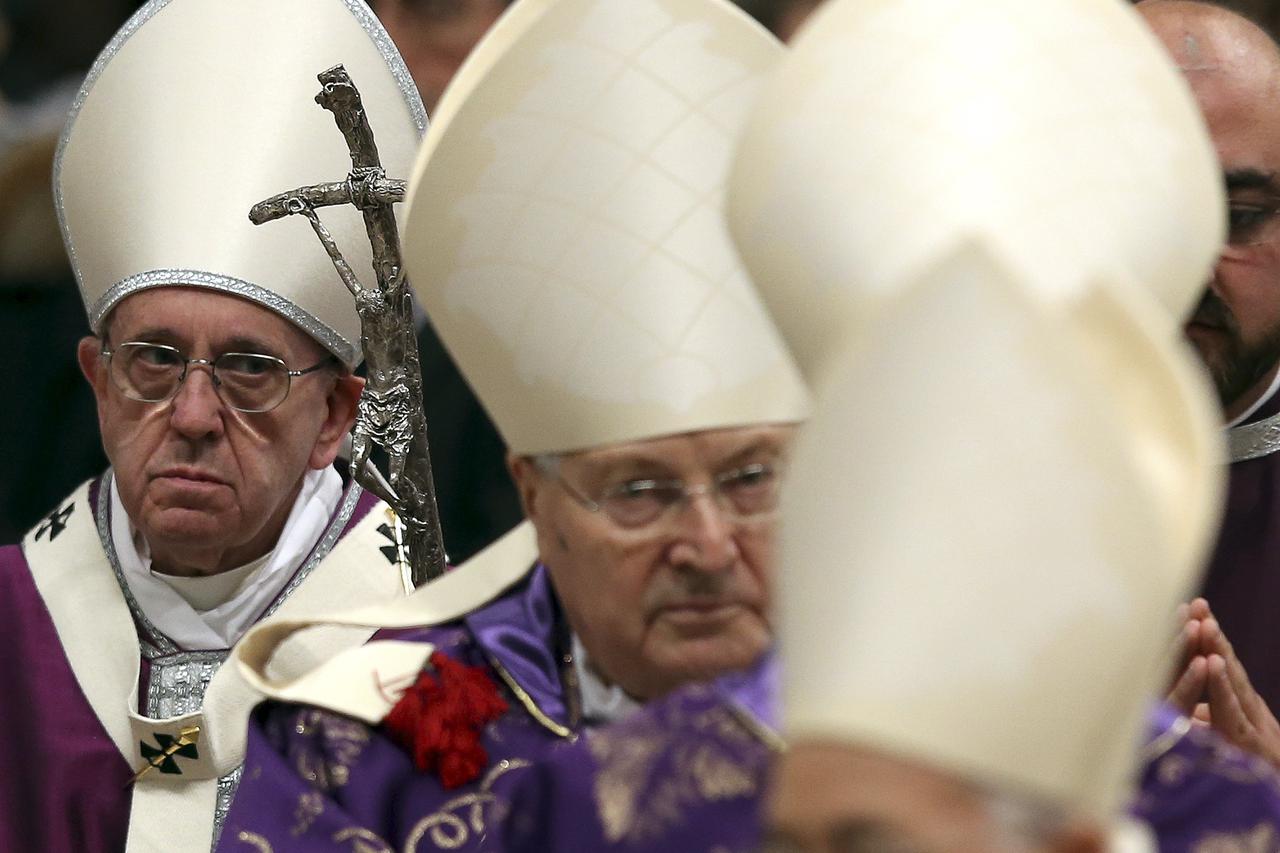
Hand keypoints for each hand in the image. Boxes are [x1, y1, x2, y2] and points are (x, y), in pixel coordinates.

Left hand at [1167, 598, 1279, 769]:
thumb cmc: (1259, 776)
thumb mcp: (1228, 746)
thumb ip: (1213, 723)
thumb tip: (1194, 709)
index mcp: (1238, 712)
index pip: (1217, 671)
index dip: (1203, 644)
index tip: (1188, 611)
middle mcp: (1249, 715)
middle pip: (1226, 670)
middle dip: (1211, 636)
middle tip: (1197, 604)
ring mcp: (1255, 730)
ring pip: (1233, 686)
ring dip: (1218, 652)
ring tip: (1205, 624)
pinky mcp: (1255, 749)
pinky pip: (1233, 714)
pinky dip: (1222, 688)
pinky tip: (1213, 665)